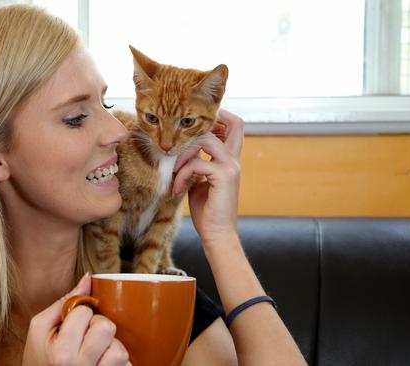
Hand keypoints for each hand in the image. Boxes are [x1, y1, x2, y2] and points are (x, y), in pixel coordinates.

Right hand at [22, 274, 130, 365]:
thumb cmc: (39, 357)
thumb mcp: (40, 328)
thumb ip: (63, 302)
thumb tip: (88, 278)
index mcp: (61, 353)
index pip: (84, 312)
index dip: (79, 313)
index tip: (71, 324)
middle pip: (107, 328)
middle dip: (97, 325)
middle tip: (86, 334)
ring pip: (120, 350)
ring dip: (110, 345)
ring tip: (96, 350)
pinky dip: (117, 363)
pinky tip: (102, 363)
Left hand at [171, 109, 243, 244]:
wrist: (217, 234)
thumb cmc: (207, 210)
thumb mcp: (199, 181)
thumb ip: (196, 163)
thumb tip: (180, 150)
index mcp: (230, 159)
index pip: (235, 125)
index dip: (219, 118)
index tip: (195, 129)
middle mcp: (234, 159)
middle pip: (233, 123)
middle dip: (205, 125)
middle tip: (181, 142)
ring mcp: (231, 166)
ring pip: (206, 140)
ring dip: (184, 153)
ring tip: (174, 172)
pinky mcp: (224, 176)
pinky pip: (197, 163)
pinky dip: (182, 174)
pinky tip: (178, 189)